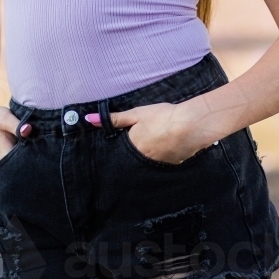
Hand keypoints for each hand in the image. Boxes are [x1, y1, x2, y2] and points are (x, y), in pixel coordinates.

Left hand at [100, 102, 214, 164]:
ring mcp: (159, 165)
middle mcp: (143, 161)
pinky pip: (164, 162)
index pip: (121, 151)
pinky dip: (164, 156)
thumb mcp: (137, 114)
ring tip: (155, 144)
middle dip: (135, 154)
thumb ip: (115, 119)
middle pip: (135, 159)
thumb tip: (89, 119)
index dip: (122, 146)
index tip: (124, 141)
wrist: (190, 126)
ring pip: (149, 162)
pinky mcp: (174, 165)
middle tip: (142, 142)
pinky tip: (169, 147)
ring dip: (150, 155)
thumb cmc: (162, 117)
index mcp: (132, 148)